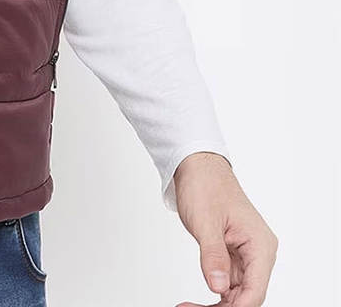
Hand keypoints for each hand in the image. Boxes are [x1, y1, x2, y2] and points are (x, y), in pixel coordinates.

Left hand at [174, 152, 277, 306]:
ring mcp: (245, 254)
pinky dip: (213, 291)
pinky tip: (196, 301)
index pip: (255, 290)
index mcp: (260, 245)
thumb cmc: (205, 184)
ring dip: (216, 303)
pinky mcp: (233, 253)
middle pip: (246, 296)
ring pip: (236, 292)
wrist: (197, 165)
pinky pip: (228, 281)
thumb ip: (213, 255)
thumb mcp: (205, 221)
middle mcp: (258, 252)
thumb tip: (218, 287)